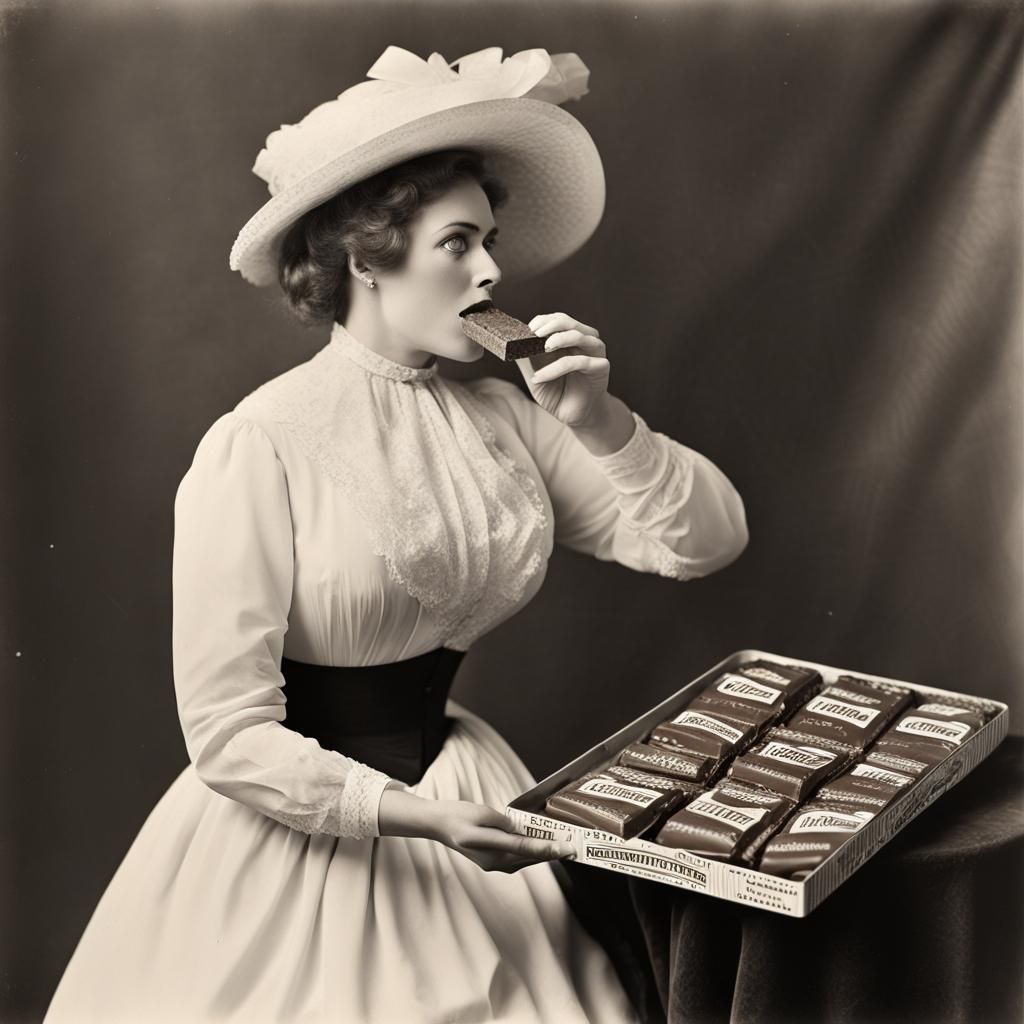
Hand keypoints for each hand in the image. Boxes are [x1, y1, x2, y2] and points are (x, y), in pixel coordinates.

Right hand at [430, 799, 574, 872]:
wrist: (438, 825)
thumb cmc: (457, 815)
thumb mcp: (481, 812)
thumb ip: (504, 822)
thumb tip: (522, 829)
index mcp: (488, 846)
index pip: (524, 846)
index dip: (547, 846)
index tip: (565, 847)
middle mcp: (493, 861)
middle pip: (529, 856)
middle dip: (552, 851)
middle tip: (574, 847)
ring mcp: (493, 865)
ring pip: (526, 860)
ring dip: (545, 854)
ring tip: (564, 847)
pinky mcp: (493, 863)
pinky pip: (518, 860)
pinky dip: (533, 853)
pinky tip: (544, 847)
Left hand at [516, 312, 609, 427]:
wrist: (575, 416)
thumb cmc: (557, 394)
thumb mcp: (535, 375)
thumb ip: (527, 359)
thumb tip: (511, 343)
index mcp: (569, 339)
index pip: (558, 320)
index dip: (544, 320)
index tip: (529, 328)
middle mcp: (584, 342)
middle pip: (570, 322)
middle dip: (551, 325)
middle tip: (535, 333)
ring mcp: (595, 353)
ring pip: (578, 336)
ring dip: (558, 339)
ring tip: (543, 349)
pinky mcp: (600, 368)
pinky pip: (579, 362)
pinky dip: (557, 368)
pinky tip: (540, 377)